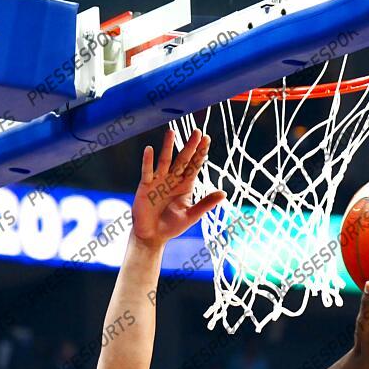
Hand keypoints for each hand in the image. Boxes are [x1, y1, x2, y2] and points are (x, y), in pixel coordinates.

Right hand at [132, 128, 224, 247]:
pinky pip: (147, 171)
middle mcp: (173, 179)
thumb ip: (205, 204)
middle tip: (197, 132)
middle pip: (182, 159)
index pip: (194, 166)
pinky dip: (148, 161)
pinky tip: (149, 149)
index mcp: (185, 185)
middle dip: (189, 146)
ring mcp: (159, 181)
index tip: (206, 138)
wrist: (152, 236)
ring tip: (171, 132)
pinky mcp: (145, 186)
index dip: (200, 153)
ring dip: (168, 147)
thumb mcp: (191, 216)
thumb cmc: (172, 226)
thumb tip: (223, 193)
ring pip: (165, 160)